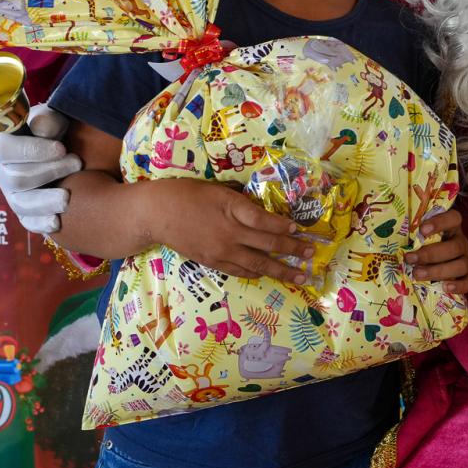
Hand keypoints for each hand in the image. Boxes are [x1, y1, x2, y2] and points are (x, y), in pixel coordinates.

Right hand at [0, 103, 79, 234]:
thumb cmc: (56, 133)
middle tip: (77, 163)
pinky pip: (29, 223)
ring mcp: (14, 195)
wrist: (69, 153)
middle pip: (18, 179)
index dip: (33, 150)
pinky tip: (57, 223)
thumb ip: (48, 120)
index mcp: (5, 147)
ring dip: (45, 201)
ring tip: (67, 198)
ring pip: (22, 204)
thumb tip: (41, 128)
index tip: (61, 148)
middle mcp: (5, 173)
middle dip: (50, 171)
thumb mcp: (53, 120)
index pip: (7, 150)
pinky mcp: (27, 213)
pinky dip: (41, 224)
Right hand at [151, 177, 315, 283]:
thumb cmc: (187, 194)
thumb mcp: (218, 190)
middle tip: (311, 255)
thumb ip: (240, 202)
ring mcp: (221, 250)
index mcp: (231, 208)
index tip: (297, 228)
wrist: (156, 214)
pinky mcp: (212, 262)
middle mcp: (229, 232)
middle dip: (292, 250)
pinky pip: (240, 271)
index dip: (283, 226)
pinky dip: (256, 272)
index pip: (264, 221)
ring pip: (257, 263)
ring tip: (300, 277)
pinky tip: (267, 274)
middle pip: (267, 244)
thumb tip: (264, 211)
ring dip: (281, 270)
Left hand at [405, 208, 467, 293]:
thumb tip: (384, 236)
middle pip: (454, 246)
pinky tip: (444, 287)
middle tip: (410, 259)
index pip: (453, 218)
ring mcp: (466, 260)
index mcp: (451, 228)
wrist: (435, 264)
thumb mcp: (418, 238)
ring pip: (461, 264)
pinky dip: (458, 286)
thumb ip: (410, 235)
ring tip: (417, 275)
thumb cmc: (422, 247)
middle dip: (430, 254)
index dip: (440, 222)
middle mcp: (461, 242)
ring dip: (438, 271)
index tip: (421, 230)